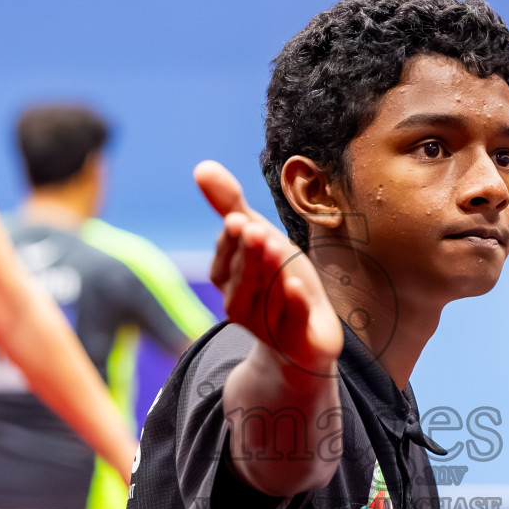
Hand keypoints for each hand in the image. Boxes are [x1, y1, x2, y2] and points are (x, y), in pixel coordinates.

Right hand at [196, 160, 341, 375]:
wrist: (307, 333)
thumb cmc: (278, 279)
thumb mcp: (258, 238)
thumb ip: (230, 206)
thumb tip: (201, 167)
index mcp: (227, 281)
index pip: (225, 259)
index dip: (231, 241)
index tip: (238, 219)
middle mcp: (240, 305)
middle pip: (242, 279)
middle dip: (248, 254)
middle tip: (254, 228)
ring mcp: (267, 327)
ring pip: (267, 298)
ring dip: (271, 273)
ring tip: (278, 247)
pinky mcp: (296, 341)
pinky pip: (293, 322)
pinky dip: (294, 305)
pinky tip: (297, 286)